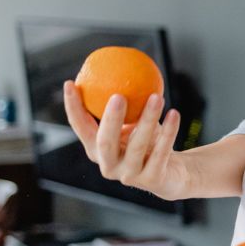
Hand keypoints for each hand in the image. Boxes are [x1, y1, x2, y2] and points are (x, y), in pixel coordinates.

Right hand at [62, 80, 188, 200]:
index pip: (80, 128)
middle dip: (110, 119)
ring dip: (148, 119)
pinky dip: (169, 131)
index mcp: (96, 149)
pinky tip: (174, 112)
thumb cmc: (147, 141)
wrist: (172, 173)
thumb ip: (123, 104)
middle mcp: (108, 165)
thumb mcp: (132, 122)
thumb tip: (116, 66)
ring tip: (156, 97)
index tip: (70, 83)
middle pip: (105, 141)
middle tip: (118, 95)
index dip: (72, 107)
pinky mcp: (152, 179)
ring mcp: (129, 175)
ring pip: (138, 145)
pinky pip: (161, 151)